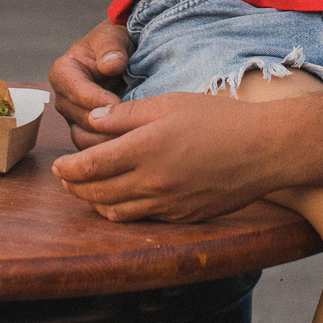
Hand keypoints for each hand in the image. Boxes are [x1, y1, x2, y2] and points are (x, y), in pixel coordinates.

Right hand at [49, 21, 131, 150]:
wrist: (120, 55)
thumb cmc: (114, 43)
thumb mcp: (113, 36)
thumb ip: (111, 47)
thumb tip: (111, 65)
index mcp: (63, 72)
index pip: (77, 92)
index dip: (98, 99)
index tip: (120, 103)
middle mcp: (64, 99)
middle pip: (80, 119)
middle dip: (105, 124)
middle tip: (132, 127)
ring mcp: (74, 118)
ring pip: (84, 139)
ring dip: (107, 142)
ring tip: (132, 140)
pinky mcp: (86, 132)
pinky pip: (93, 148)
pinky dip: (110, 149)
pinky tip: (131, 145)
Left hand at [50, 90, 286, 220]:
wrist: (264, 150)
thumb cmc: (220, 119)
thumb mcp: (169, 103)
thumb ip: (126, 115)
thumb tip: (93, 120)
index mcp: (145, 149)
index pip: (90, 167)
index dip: (68, 169)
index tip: (59, 166)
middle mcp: (152, 182)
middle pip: (97, 194)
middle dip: (75, 188)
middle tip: (66, 180)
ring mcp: (168, 204)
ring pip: (116, 212)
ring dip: (95, 204)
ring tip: (88, 191)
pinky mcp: (182, 217)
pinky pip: (142, 219)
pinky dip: (123, 212)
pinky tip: (122, 201)